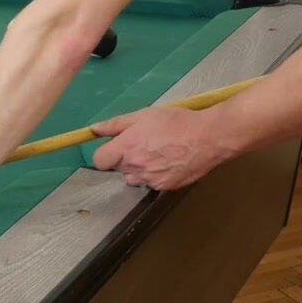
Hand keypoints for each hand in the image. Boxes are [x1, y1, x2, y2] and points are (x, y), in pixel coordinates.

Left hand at [89, 107, 232, 190]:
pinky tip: (169, 162)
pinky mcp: (164, 188)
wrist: (208, 138)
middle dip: (125, 158)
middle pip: (118, 168)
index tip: (115, 147)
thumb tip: (93, 130)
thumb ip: (116, 124)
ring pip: (134, 178)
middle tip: (144, 144)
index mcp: (126, 147)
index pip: (100, 160)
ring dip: (139, 169)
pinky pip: (151, 183)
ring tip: (157, 154)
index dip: (105, 153)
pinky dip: (156, 175)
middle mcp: (135, 167)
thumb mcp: (144, 115)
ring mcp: (149, 180)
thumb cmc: (176, 121)